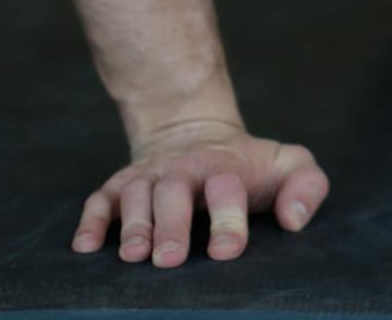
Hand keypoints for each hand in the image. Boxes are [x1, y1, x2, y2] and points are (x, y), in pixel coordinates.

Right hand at [72, 119, 329, 267]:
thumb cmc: (247, 164)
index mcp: (225, 168)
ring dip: (132, 226)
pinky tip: (85, 247)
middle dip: (171, 226)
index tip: (226, 251)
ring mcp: (149, 178)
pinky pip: (99, 201)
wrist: (194, 132)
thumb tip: (294, 222)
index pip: (226, 190)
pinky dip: (91, 221)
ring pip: (135, 197)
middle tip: (169, 260)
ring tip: (133, 256)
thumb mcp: (288, 164)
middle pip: (174, 193)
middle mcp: (183, 171)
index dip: (227, 221)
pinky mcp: (119, 186)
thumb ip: (306, 186)